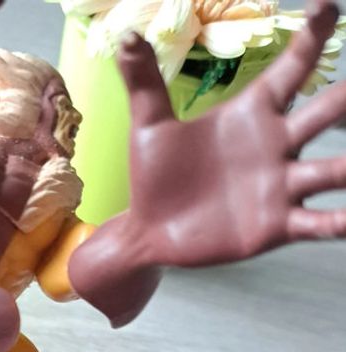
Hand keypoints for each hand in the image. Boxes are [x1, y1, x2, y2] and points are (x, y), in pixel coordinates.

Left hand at [118, 0, 344, 266]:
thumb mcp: (149, 128)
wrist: (148, 231)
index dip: (312, 37)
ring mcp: (279, 187)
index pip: (292, 69)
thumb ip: (144, 83)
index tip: (327, 6)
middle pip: (325, 113)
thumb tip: (126, 37)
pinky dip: (338, 222)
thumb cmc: (154, 177)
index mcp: (251, 115)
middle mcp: (275, 146)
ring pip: (331, 170)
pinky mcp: (275, 227)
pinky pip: (316, 223)